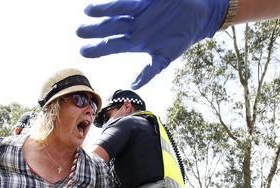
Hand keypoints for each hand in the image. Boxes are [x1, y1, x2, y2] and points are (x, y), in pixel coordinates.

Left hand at [77, 0, 229, 88]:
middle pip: (110, 28)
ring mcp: (138, 12)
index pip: (112, 45)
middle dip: (95, 30)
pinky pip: (129, 1)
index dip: (98, 48)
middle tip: (79, 32)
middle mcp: (133, 26)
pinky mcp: (145, 0)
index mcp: (135, 42)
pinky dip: (118, 3)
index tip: (83, 52)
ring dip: (103, 12)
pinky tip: (105, 5)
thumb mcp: (164, 58)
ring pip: (116, 12)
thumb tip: (133, 87)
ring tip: (88, 12)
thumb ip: (149, 72)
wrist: (199, 17)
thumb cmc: (182, 38)